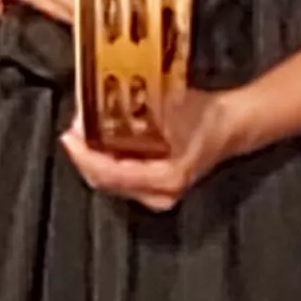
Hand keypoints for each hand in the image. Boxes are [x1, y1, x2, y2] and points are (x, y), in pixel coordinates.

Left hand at [63, 82, 250, 211]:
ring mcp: (157, 195)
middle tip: (71, 130)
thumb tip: (100, 105)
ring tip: (80, 132)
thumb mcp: (171, 105)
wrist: (230, 126)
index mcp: (166, 178)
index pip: (112, 174)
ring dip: (93, 157)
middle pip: (106, 182)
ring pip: (110, 182)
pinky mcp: (153, 188)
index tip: (69, 137)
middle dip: (84, 156)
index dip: (86, 156)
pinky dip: (106, 160)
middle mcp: (160, 194)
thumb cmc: (205, 116)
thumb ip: (136, 110)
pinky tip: (98, 141)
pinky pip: (119, 178)